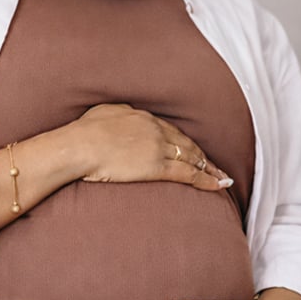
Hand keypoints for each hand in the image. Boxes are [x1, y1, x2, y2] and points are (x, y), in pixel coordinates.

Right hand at [69, 104, 231, 191]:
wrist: (78, 146)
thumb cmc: (82, 132)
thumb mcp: (102, 114)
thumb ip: (118, 116)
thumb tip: (121, 118)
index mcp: (142, 117)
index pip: (171, 130)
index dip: (184, 142)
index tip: (192, 150)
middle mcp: (155, 129)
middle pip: (186, 143)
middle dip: (203, 155)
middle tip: (215, 166)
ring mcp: (158, 147)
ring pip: (192, 158)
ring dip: (210, 168)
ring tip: (222, 178)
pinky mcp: (157, 167)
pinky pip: (189, 174)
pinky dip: (207, 179)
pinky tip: (218, 185)